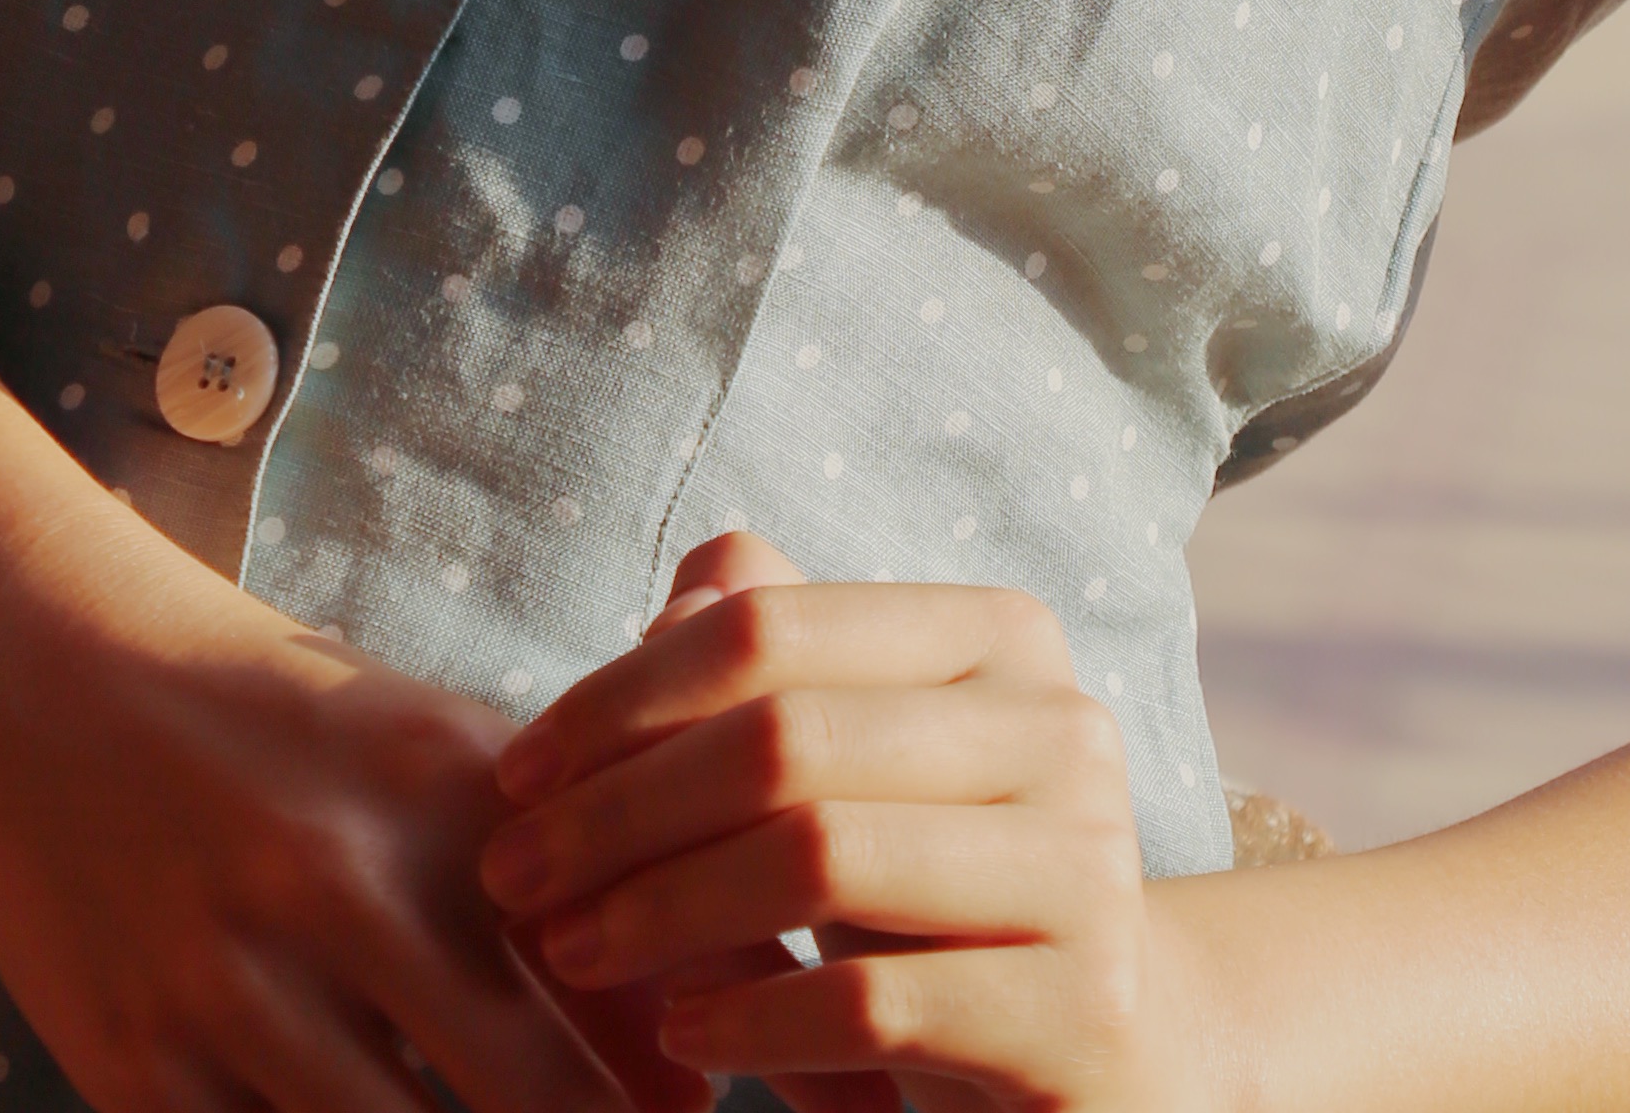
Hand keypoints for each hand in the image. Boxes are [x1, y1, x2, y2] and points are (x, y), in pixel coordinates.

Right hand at [0, 525, 641, 1112]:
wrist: (46, 683)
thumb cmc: (282, 736)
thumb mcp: (437, 768)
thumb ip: (572, 901)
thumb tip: (693, 1088)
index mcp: (444, 796)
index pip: (607, 977)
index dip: (660, 1089)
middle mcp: (343, 888)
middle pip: (518, 1099)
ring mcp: (231, 990)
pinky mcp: (137, 1072)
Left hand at [481, 530, 1208, 1112]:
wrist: (1114, 1039)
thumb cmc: (945, 884)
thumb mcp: (866, 760)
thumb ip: (785, 659)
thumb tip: (684, 589)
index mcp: (1000, 636)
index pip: (772, 627)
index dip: (623, 695)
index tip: (518, 775)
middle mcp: (1060, 727)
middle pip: (785, 739)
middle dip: (619, 810)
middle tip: (514, 879)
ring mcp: (1084, 868)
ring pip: (822, 857)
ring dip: (664, 910)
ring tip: (576, 951)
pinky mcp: (1077, 1009)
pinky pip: (871, 1004)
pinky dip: (749, 1017)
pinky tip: (684, 1032)